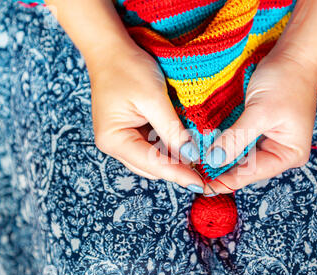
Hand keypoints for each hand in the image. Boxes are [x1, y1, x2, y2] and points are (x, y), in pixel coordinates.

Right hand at [88, 44, 203, 191]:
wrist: (111, 50)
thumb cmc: (128, 69)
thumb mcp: (154, 98)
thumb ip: (172, 130)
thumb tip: (191, 156)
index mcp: (114, 140)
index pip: (152, 164)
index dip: (178, 174)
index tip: (201, 183)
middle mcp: (115, 144)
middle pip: (151, 167)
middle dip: (177, 170)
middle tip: (205, 173)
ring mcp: (121, 139)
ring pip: (153, 160)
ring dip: (174, 160)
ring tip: (199, 161)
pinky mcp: (130, 132)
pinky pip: (152, 147)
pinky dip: (168, 148)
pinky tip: (184, 146)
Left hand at [204, 54, 316, 193]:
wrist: (294, 54)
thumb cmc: (285, 80)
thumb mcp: (259, 112)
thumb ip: (236, 139)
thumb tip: (214, 160)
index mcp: (289, 154)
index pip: (252, 173)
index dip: (226, 180)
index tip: (201, 185)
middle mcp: (281, 152)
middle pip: (246, 168)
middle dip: (221, 169)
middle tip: (193, 173)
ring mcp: (270, 141)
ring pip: (241, 156)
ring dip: (220, 157)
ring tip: (196, 163)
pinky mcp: (260, 130)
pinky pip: (240, 142)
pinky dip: (225, 144)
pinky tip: (207, 147)